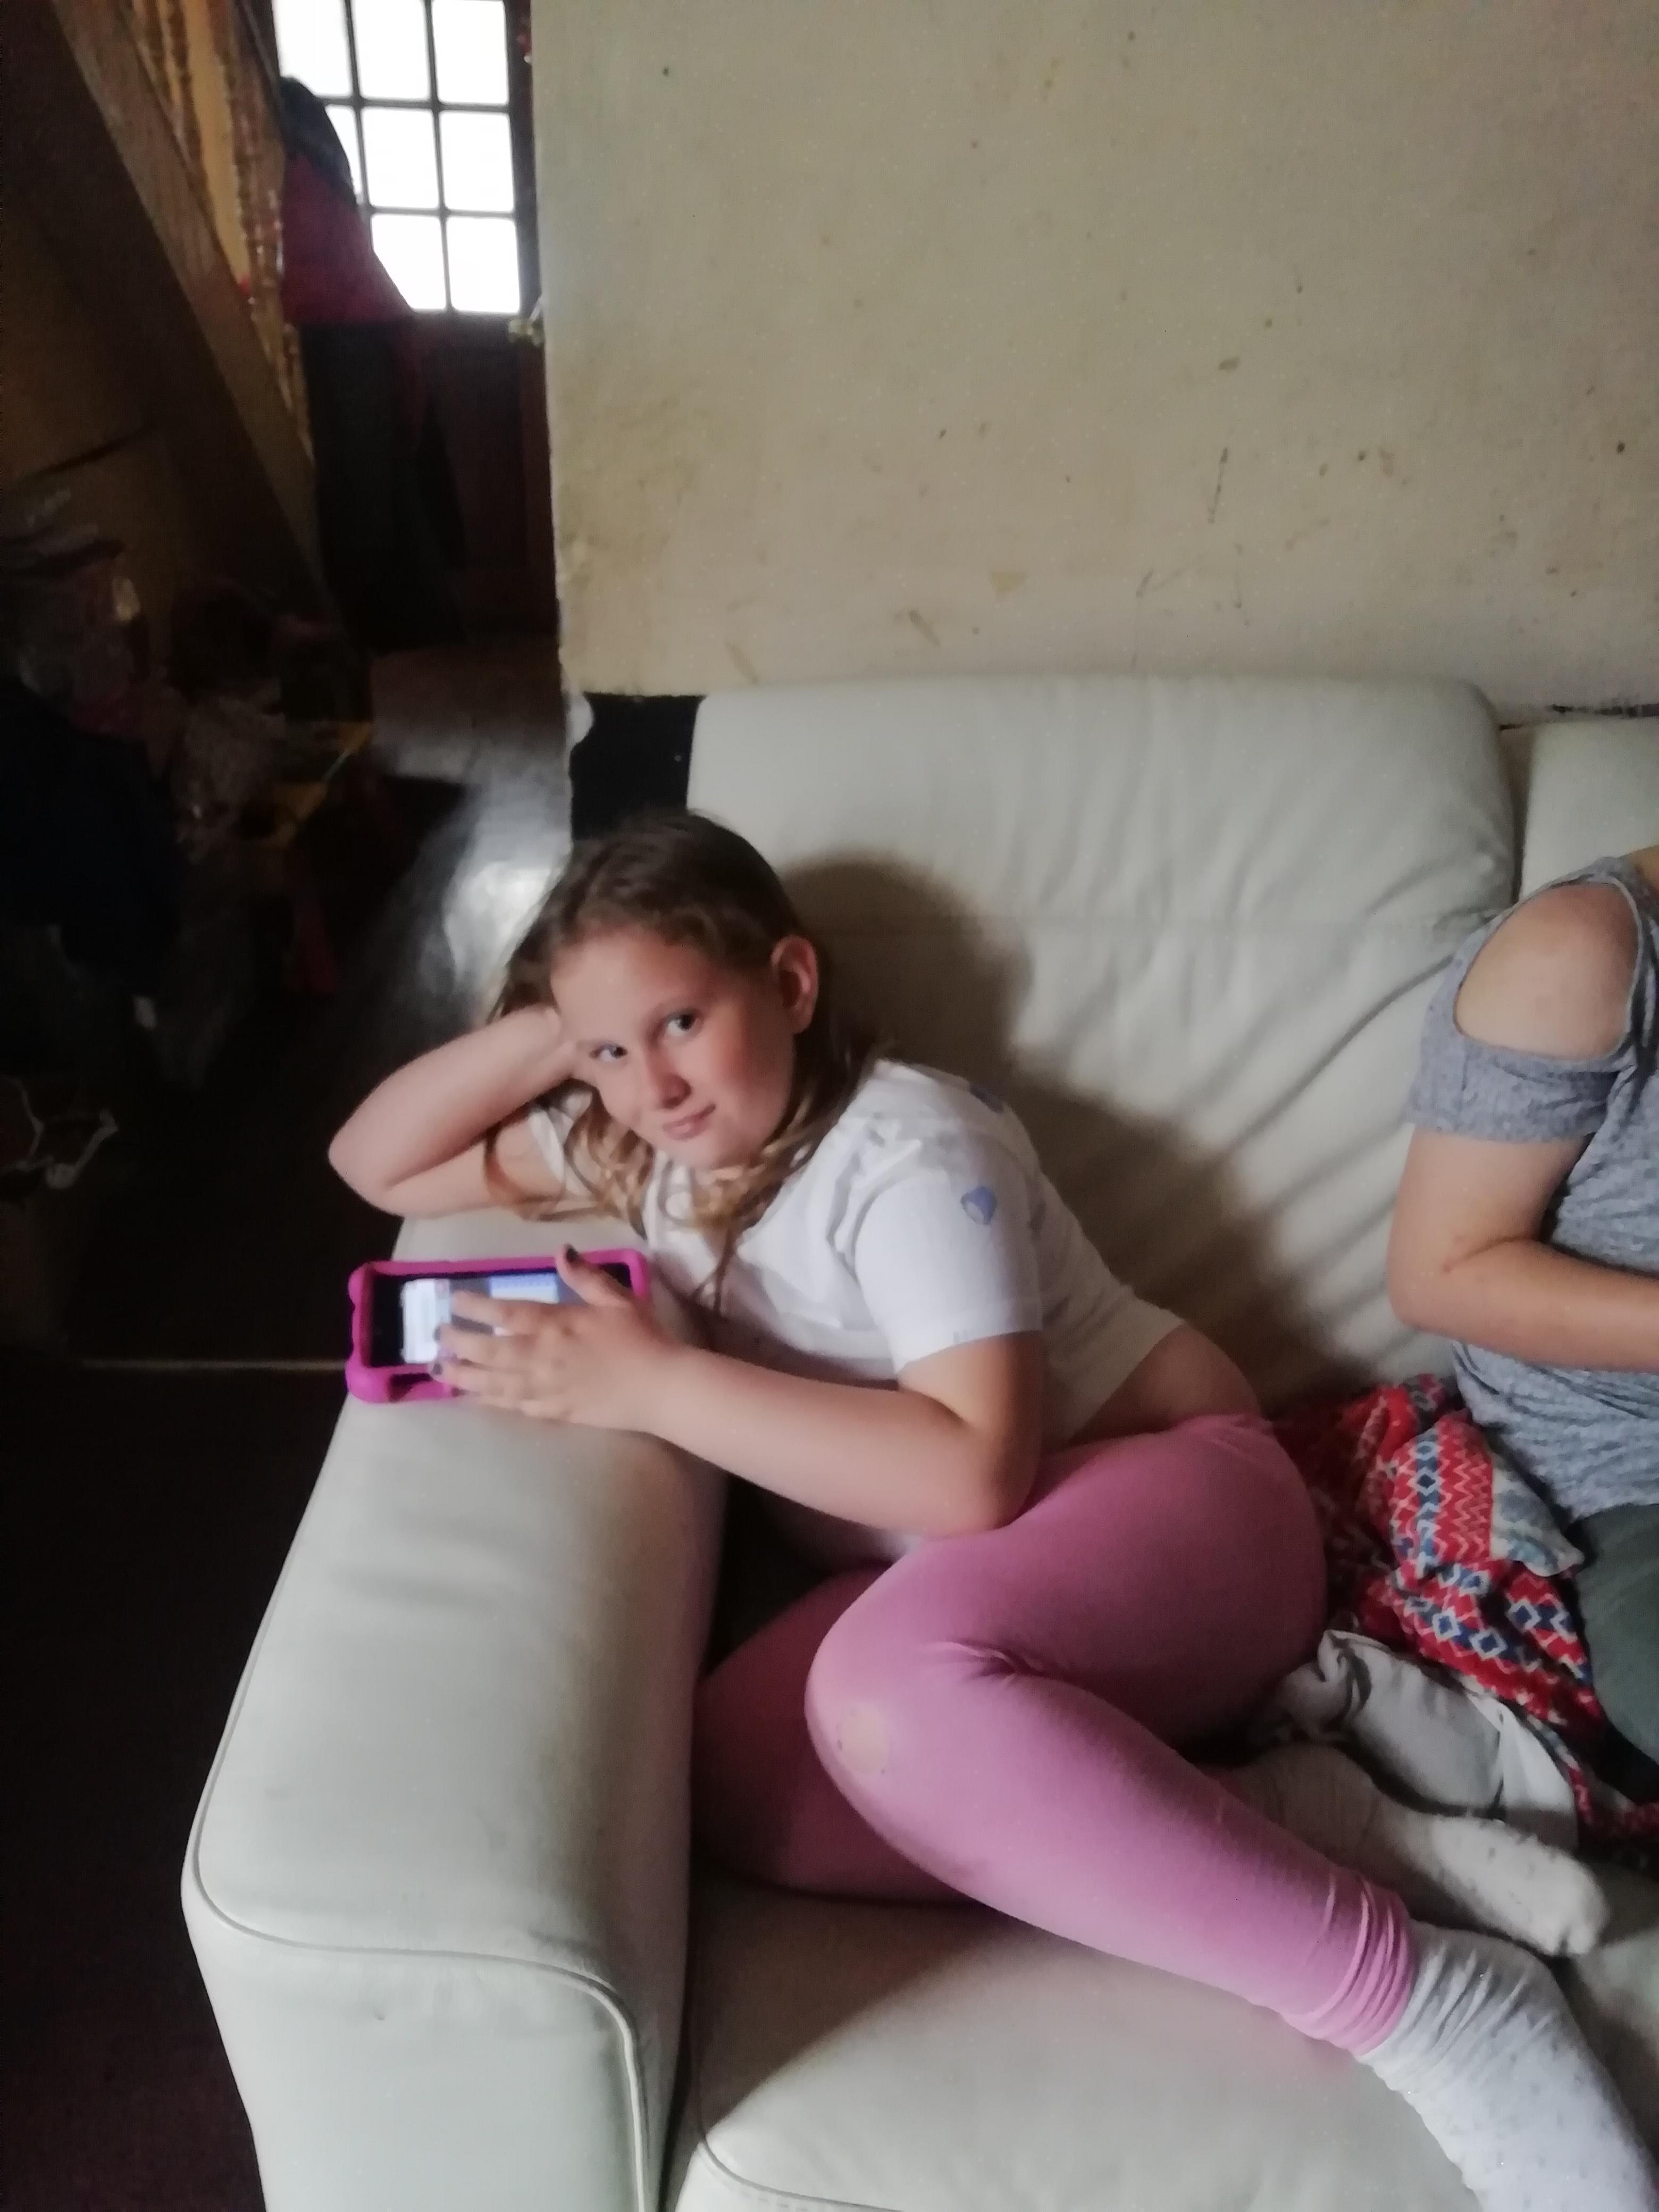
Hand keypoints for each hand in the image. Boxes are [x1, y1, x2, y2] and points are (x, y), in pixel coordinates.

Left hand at [436, 1249, 676, 1428]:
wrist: (660, 1388)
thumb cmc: (642, 1338)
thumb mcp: (617, 1298)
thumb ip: (586, 1276)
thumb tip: (561, 1250)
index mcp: (556, 1324)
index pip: (506, 1312)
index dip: (476, 1306)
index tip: (454, 1300)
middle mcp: (542, 1356)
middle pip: (489, 1350)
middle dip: (459, 1343)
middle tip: (437, 1337)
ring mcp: (545, 1387)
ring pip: (493, 1382)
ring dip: (463, 1376)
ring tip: (440, 1370)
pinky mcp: (554, 1411)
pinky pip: (513, 1406)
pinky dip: (490, 1402)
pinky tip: (474, 1399)